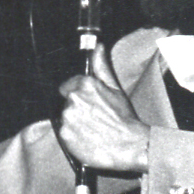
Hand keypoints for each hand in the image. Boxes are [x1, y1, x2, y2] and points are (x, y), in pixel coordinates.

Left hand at [57, 45, 149, 174]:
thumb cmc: (124, 118)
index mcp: (85, 85)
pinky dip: (73, 136)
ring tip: (92, 129)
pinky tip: (87, 138)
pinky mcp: (65, 135)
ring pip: (65, 118)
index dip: (79, 95)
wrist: (130, 145)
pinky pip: (64, 133)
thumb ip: (101, 67)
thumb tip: (97, 47)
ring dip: (75, 123)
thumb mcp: (115, 88)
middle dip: (77, 109)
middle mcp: (73, 99)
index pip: (68, 86)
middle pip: (67, 103)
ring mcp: (68, 118)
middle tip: (94, 118)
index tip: (89, 104)